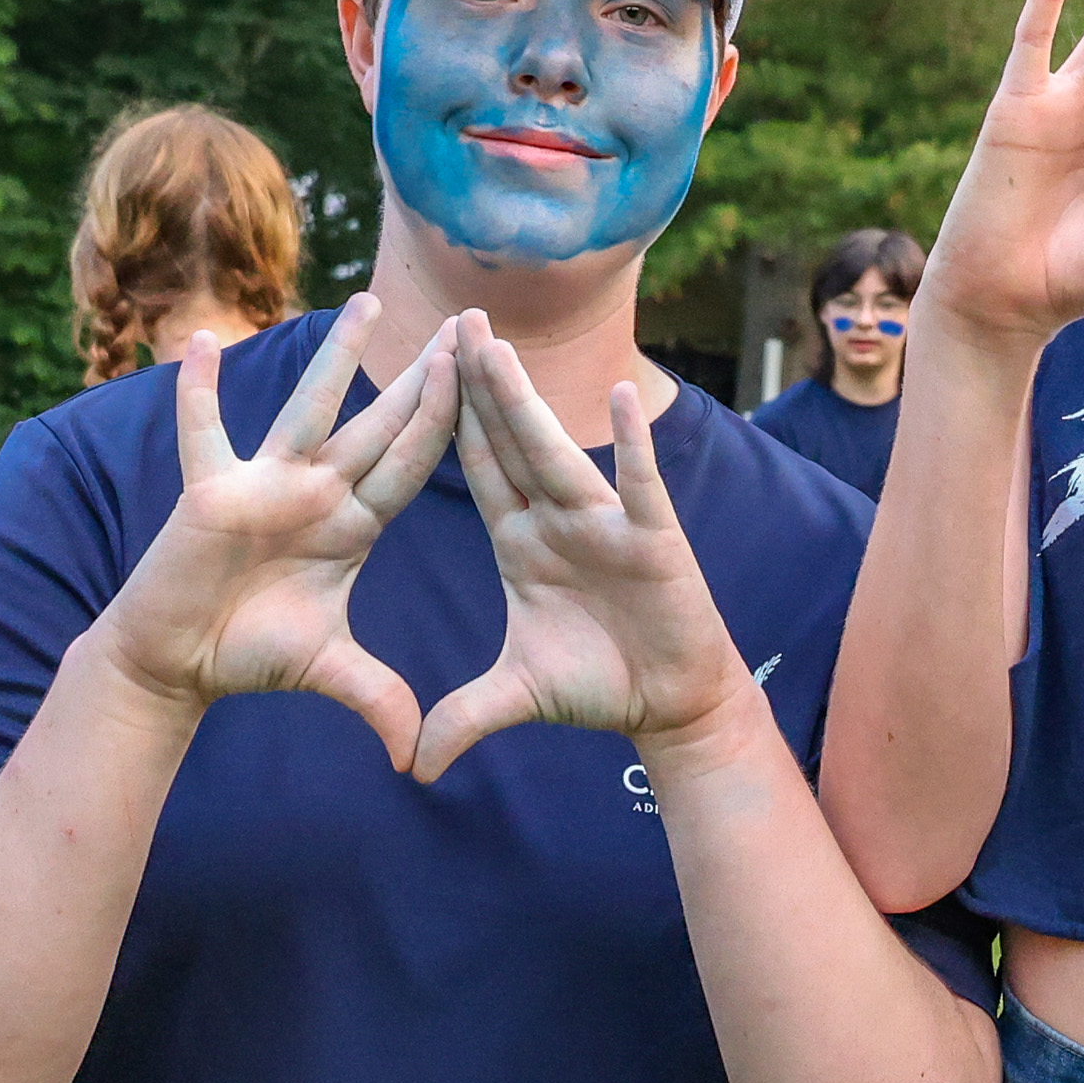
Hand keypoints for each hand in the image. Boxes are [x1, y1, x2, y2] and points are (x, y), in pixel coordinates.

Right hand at [88, 294, 462, 767]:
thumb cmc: (250, 652)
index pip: (412, 465)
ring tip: (367, 301)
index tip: (491, 382)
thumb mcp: (330, 673)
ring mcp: (265, 484)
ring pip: (311, 408)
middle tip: (464, 323)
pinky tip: (198, 341)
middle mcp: (315, 491)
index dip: (450, 426)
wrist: (180, 661)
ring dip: (336, 356)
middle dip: (421, 377)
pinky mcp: (213, 491)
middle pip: (380, 424)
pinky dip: (198, 392)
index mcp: (351, 523)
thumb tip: (419, 755)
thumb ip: (379, 699)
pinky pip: (205, 432)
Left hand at [410, 319, 752, 782]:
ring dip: (529, 399)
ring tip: (499, 344)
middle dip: (482, 383)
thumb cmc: (599, 684)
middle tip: (454, 318)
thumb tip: (413, 764)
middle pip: (510, 442)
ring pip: (558, 452)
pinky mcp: (653, 541)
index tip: (418, 366)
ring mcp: (606, 524)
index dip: (448, 420)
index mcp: (520, 541)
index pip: (476, 470)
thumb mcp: (517, 696)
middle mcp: (558, 520)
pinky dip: (634, 445)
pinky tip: (625, 396)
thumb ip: (464, 717)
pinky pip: (641, 485)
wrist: (670, 705)